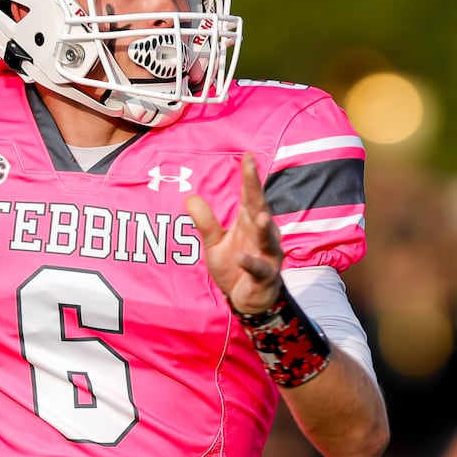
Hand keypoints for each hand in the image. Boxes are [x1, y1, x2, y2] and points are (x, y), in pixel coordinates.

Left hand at [187, 152, 281, 314]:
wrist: (248, 299)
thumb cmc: (235, 265)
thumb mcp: (214, 243)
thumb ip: (205, 222)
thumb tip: (189, 197)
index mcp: (250, 223)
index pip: (250, 196)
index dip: (249, 177)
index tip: (247, 157)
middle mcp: (263, 235)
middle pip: (260, 208)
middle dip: (256, 189)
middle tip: (251, 168)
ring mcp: (267, 255)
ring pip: (267, 239)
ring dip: (264, 228)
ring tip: (260, 215)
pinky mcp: (265, 276)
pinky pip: (258, 269)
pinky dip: (250, 263)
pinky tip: (240, 257)